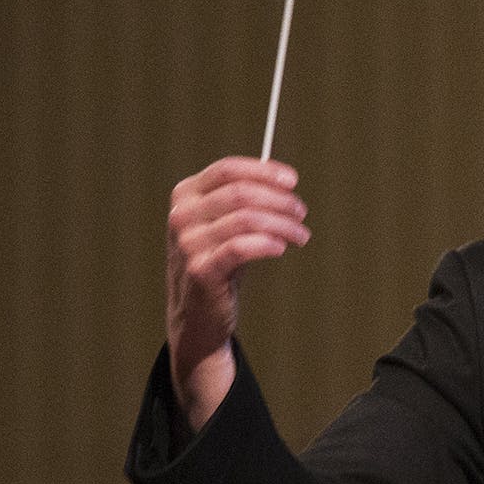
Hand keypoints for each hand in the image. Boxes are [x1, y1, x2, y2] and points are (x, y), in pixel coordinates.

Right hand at [165, 157, 309, 427]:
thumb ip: (246, 197)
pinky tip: (282, 248)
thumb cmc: (219, 259)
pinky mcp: (200, 270)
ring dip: (283, 224)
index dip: (264, 171)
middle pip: (241, 193)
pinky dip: (268, 243)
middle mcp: (181, 216)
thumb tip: (285, 181)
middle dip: (280, 201)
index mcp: (184, 195)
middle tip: (301, 213)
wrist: (198, 314)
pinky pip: (242, 247)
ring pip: (247, 219)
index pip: (227, 170)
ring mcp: (187, 244)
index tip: (292, 181)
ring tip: (301, 235)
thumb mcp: (223, 222)